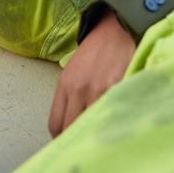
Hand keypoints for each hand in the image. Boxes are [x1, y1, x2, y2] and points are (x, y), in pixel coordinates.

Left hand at [48, 8, 136, 137]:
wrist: (116, 29)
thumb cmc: (94, 52)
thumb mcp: (73, 71)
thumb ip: (69, 98)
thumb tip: (69, 128)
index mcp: (64, 85)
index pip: (56, 125)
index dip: (62, 138)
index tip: (70, 142)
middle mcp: (78, 89)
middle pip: (71, 130)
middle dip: (78, 139)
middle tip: (86, 144)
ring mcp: (98, 90)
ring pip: (92, 126)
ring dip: (96, 133)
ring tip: (101, 136)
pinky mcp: (118, 88)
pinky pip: (111, 116)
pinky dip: (113, 122)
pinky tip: (116, 123)